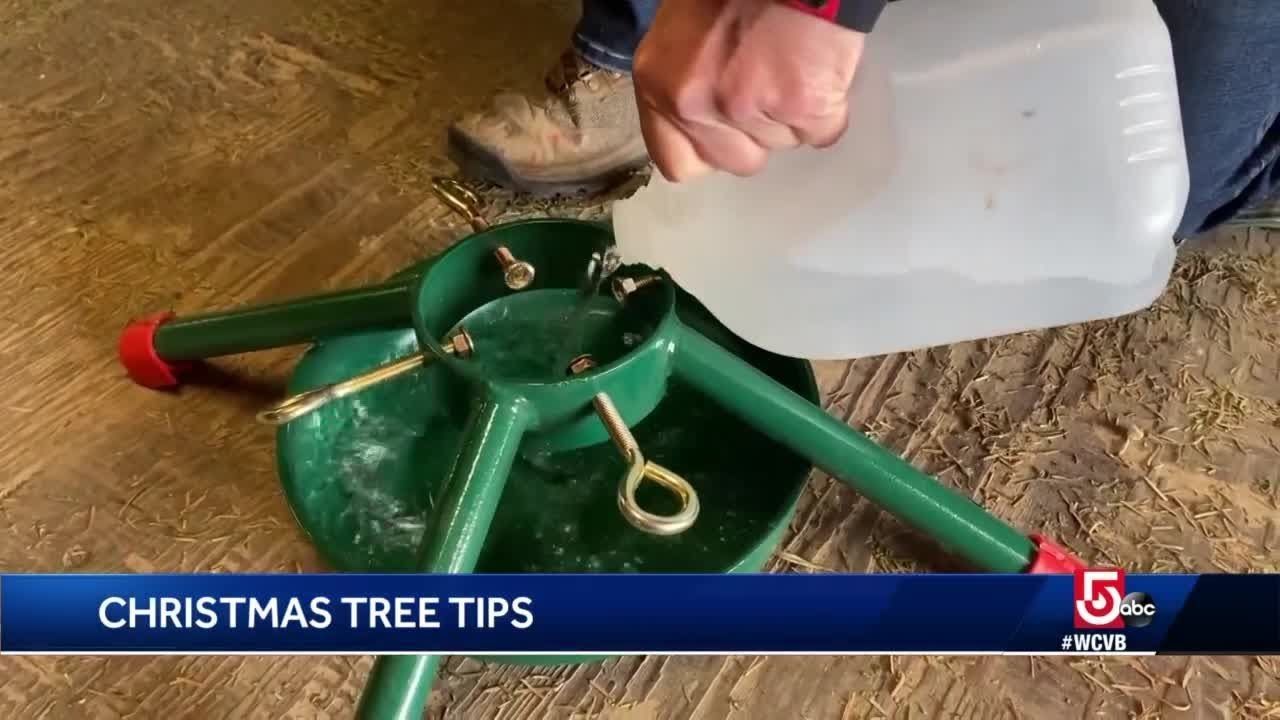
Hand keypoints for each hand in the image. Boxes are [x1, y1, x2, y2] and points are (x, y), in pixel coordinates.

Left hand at [633, 0, 866, 181]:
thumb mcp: (680, 31)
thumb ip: (684, 82)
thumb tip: (706, 121)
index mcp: (658, 85)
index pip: (678, 164)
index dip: (711, 151)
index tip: (727, 131)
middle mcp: (694, 104)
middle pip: (737, 161)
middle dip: (757, 134)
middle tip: (767, 84)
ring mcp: (747, 107)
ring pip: (781, 145)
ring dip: (792, 116)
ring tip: (792, 63)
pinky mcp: (800, 105)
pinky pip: (821, 134)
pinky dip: (828, 110)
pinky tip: (819, 70)